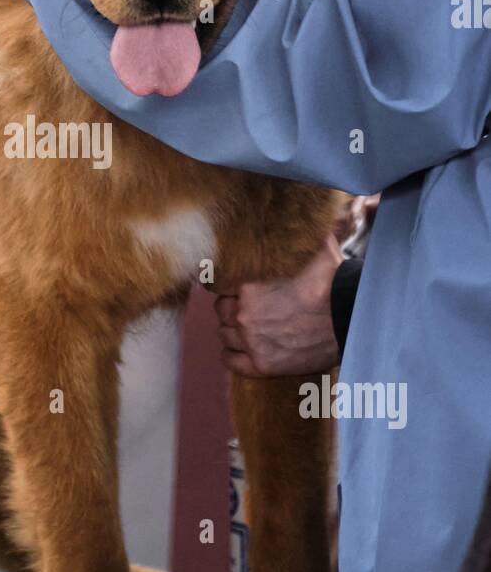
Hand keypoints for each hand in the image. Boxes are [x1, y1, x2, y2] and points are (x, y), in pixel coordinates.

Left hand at [214, 235, 342, 377]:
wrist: (351, 319)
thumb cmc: (333, 282)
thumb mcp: (312, 247)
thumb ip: (294, 234)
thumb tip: (293, 206)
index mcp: (248, 284)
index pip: (219, 283)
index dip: (231, 285)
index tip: (242, 287)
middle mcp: (244, 313)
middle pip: (221, 310)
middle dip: (234, 306)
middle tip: (253, 307)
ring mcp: (252, 341)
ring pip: (225, 334)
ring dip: (235, 330)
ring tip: (252, 326)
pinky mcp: (263, 365)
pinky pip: (231, 361)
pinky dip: (235, 354)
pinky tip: (245, 348)